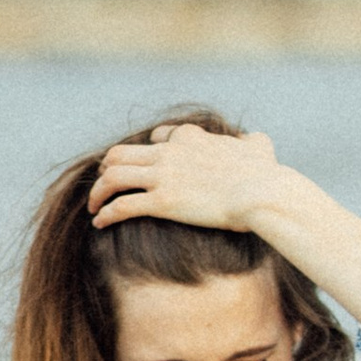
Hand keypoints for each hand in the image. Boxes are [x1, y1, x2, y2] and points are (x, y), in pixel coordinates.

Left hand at [90, 123, 285, 237]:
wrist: (262, 192)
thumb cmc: (266, 175)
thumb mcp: (260, 149)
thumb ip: (254, 143)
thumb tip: (257, 140)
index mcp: (190, 138)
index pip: (157, 137)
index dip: (146, 152)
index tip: (141, 166)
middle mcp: (170, 152)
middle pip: (121, 153)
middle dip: (108, 169)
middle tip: (105, 186)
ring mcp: (163, 176)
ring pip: (113, 177)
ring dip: (98, 192)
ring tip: (94, 207)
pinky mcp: (162, 202)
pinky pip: (121, 205)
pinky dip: (106, 213)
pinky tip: (99, 223)